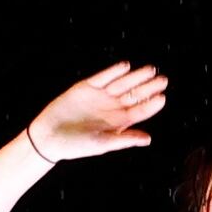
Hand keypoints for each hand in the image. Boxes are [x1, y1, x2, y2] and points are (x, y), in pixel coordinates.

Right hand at [25, 60, 167, 163]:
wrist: (48, 137)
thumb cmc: (75, 145)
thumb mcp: (102, 143)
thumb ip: (124, 139)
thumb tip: (148, 139)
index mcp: (118, 122)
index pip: (139, 111)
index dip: (151, 104)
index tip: (162, 97)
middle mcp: (111, 107)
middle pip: (133, 95)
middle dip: (148, 87)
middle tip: (162, 80)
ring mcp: (100, 96)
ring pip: (121, 83)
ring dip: (135, 77)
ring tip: (149, 70)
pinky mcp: (86, 87)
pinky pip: (103, 77)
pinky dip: (113, 72)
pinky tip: (125, 66)